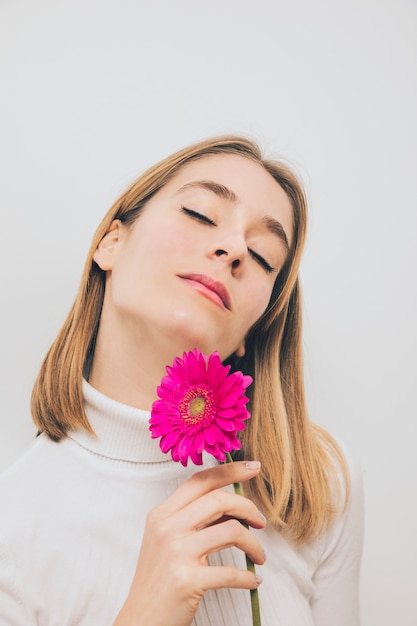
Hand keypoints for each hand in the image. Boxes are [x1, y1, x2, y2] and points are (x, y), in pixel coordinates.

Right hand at [113, 461, 265, 625]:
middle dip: (248, 506)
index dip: (229, 470)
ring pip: (231, 531)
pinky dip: (248, 578)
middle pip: (219, 499)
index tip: (253, 467)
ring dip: (254, 544)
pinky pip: (231, 572)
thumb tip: (232, 503)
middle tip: (260, 521)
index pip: (200, 481)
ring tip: (259, 556)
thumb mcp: (167, 540)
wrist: (141, 620)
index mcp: (162, 514)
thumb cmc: (158, 579)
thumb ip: (193, 519)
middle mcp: (167, 527)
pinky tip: (253, 581)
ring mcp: (176, 553)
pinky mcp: (187, 580)